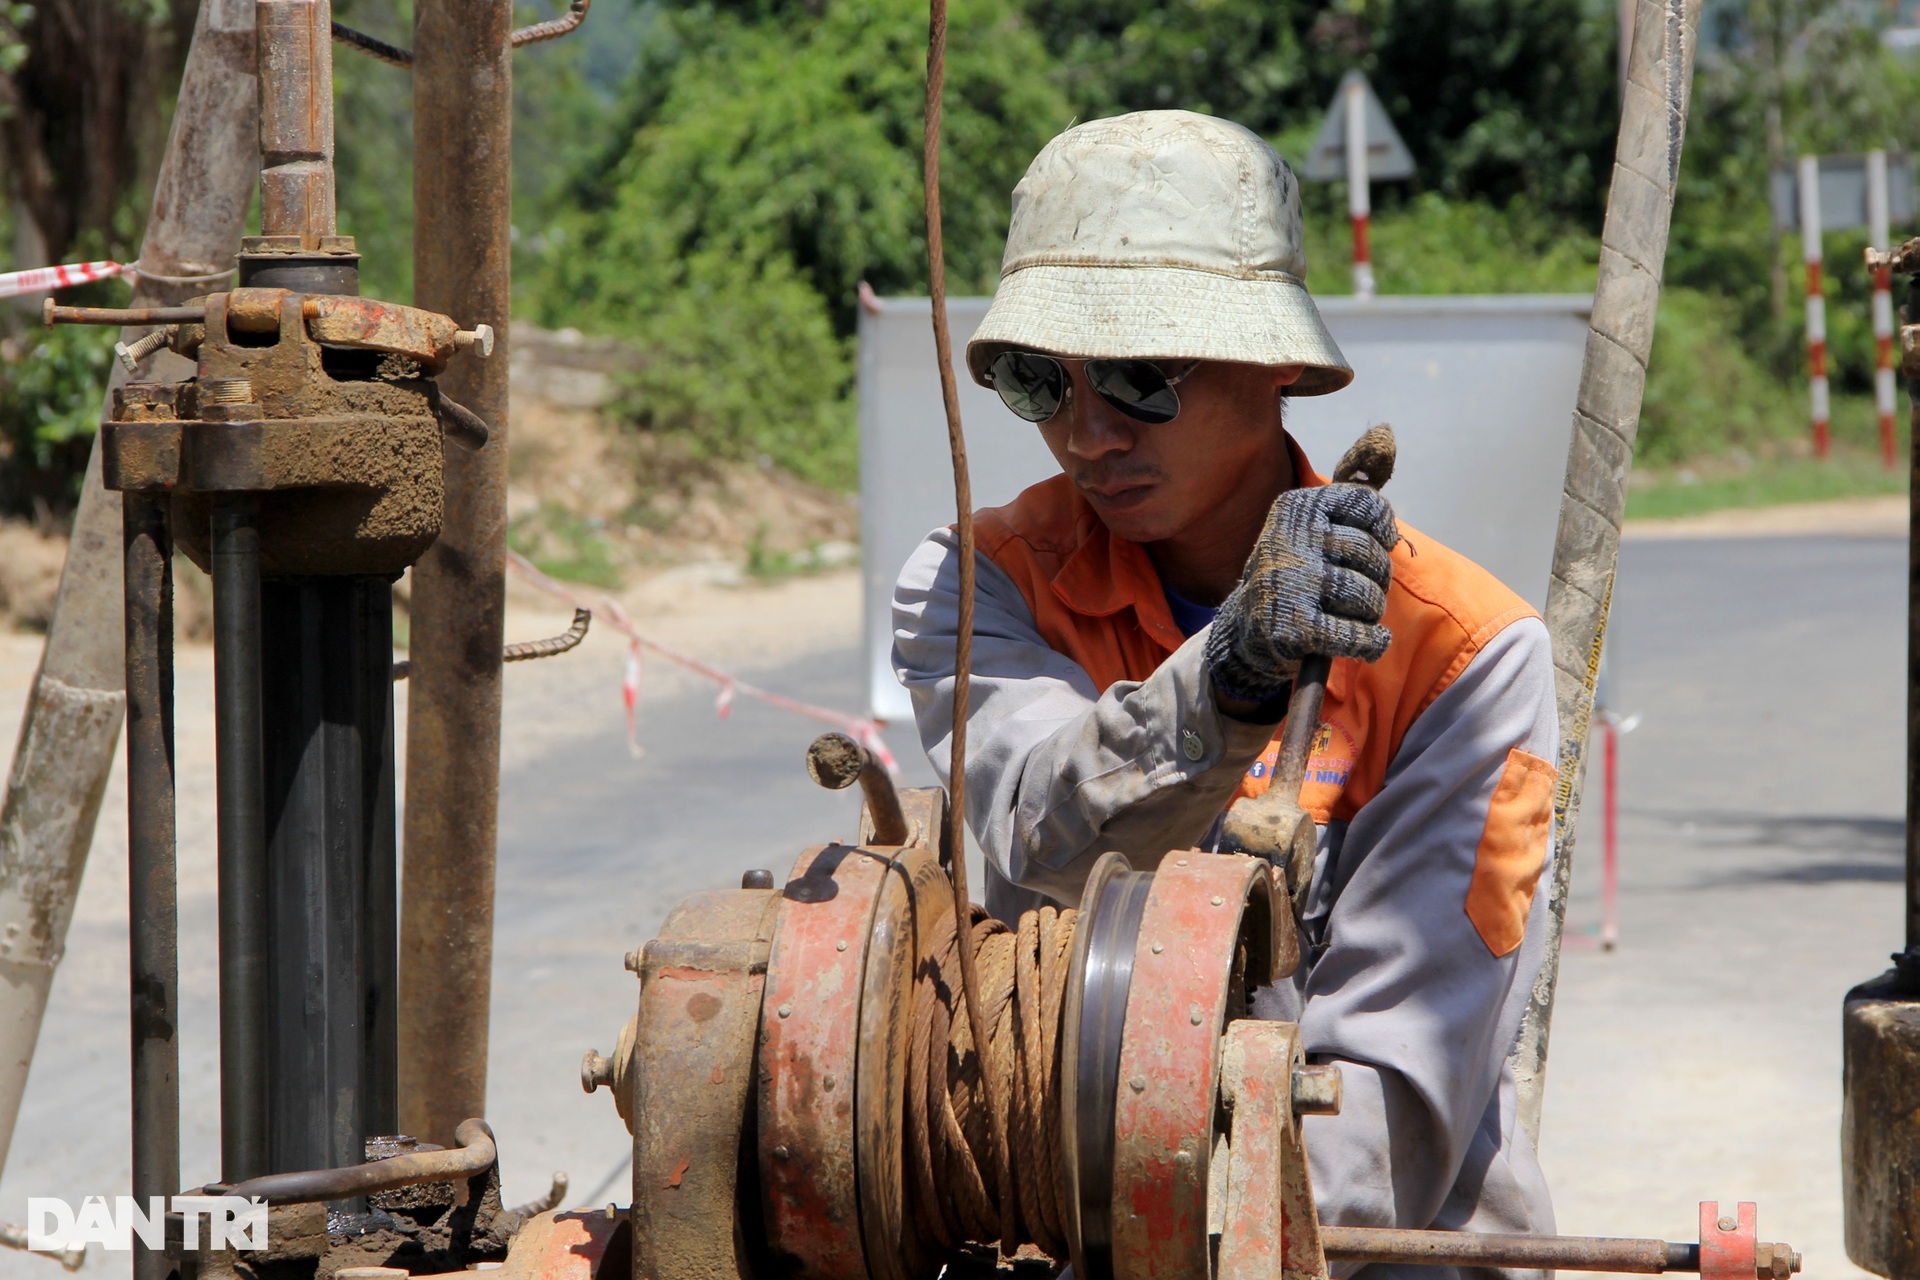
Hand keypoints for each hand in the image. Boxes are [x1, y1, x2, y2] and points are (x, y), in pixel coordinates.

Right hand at [1203, 482, 1398, 703]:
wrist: (1244, 628)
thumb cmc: (1292, 577)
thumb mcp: (1305, 533)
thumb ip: (1347, 518)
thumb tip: (1393, 532)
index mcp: (1296, 510)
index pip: (1364, 504)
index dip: (1383, 526)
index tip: (1381, 541)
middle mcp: (1292, 540)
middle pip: (1370, 552)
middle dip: (1377, 577)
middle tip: (1362, 589)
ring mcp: (1293, 584)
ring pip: (1366, 595)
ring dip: (1371, 612)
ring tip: (1355, 615)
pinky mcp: (1296, 628)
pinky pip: (1357, 635)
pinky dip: (1371, 642)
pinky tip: (1370, 643)